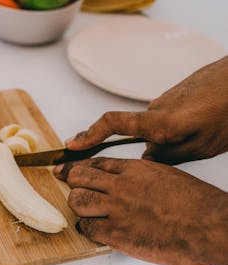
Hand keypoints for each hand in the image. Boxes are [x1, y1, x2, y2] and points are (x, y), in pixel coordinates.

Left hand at [54, 157, 227, 264]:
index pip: (96, 163)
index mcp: (135, 169)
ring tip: (84, 211)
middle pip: (79, 177)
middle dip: (72, 182)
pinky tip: (92, 229)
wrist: (210, 225)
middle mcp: (122, 185)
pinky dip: (86, 228)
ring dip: (78, 205)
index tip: (65, 169)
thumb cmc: (197, 204)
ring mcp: (117, 209)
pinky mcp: (117, 233)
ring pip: (77, 200)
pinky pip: (88, 227)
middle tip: (70, 188)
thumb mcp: (166, 177)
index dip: (77, 166)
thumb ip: (143, 177)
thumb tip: (130, 181)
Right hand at [66, 56, 227, 164]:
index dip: (90, 135)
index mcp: (160, 122)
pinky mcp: (175, 95)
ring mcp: (166, 99)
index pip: (113, 125)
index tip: (72, 145)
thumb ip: (169, 156)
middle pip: (137, 132)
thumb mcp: (202, 146)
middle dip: (153, 146)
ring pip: (155, 126)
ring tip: (198, 137)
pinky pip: (166, 115)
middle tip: (170, 151)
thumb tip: (146, 159)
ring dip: (169, 136)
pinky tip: (198, 127)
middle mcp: (157, 108)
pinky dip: (177, 125)